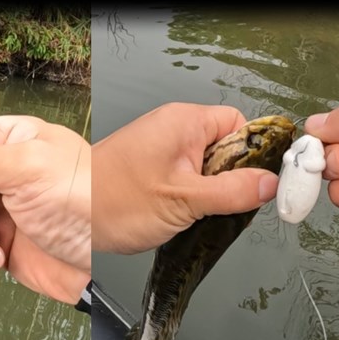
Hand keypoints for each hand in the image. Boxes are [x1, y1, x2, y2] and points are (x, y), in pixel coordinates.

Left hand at [91, 102, 279, 253]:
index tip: (250, 184)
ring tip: (188, 213)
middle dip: (225, 180)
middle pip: (223, 149)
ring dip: (204, 195)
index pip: (238, 125)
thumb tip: (268, 184)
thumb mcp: (185, 201)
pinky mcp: (149, 172)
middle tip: (212, 205)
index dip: (249, 155)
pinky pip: (183, 181)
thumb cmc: (114, 202)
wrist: (70, 217)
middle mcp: (172, 130)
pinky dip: (186, 201)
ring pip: (203, 169)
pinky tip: (175, 216)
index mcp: (185, 123)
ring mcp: (159, 151)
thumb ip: (231, 192)